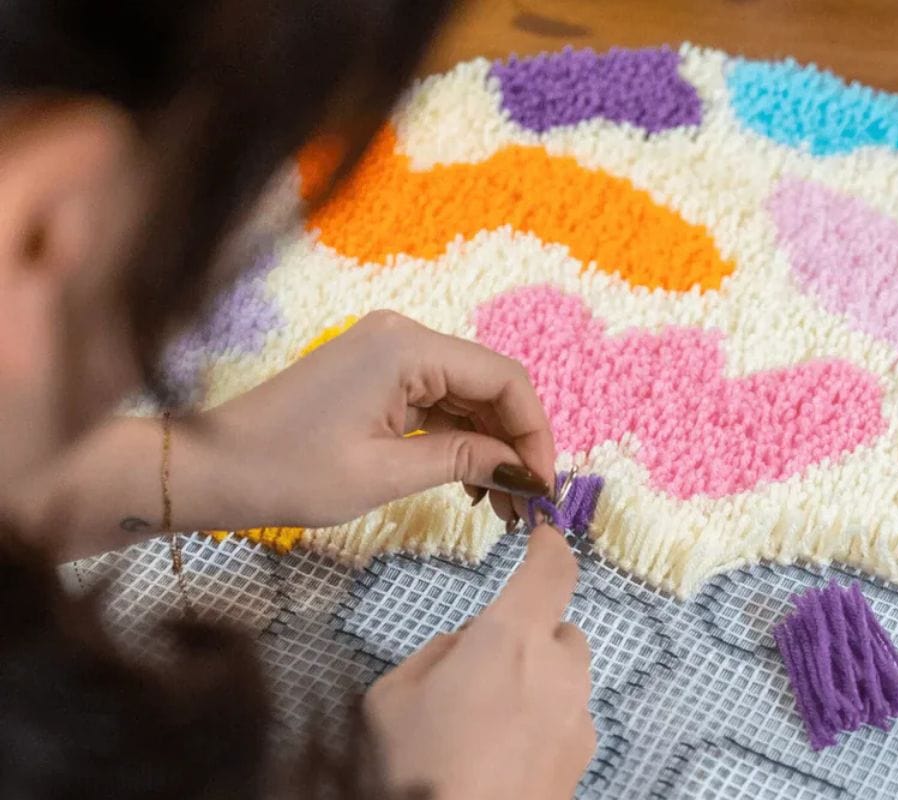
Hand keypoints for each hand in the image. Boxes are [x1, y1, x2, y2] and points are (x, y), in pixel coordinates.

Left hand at [194, 310, 555, 529]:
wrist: (208, 468)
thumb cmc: (287, 471)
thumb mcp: (384, 473)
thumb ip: (462, 460)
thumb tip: (523, 470)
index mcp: (407, 347)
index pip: (505, 378)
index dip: (535, 433)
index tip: (544, 486)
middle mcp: (404, 336)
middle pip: (490, 385)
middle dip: (515, 444)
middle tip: (528, 506)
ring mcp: (389, 353)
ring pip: (467, 396)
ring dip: (490, 447)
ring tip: (502, 507)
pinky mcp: (377, 376)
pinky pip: (438, 402)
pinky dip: (460, 441)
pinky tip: (470, 485)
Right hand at [364, 525, 594, 798]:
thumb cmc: (415, 768)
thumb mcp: (391, 697)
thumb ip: (436, 654)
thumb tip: (467, 646)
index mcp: (512, 638)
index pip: (553, 570)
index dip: (551, 546)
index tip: (545, 536)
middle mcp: (559, 671)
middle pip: (558, 629)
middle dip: (527, 636)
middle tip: (478, 669)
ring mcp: (578, 720)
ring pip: (564, 678)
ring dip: (536, 681)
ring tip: (483, 724)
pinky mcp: (583, 762)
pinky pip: (566, 720)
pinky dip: (543, 722)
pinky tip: (501, 757)